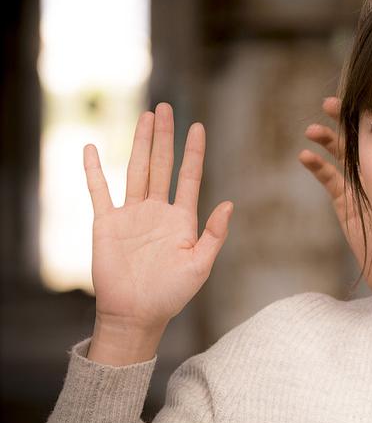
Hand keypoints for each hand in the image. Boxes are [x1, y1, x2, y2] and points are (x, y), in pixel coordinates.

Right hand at [85, 103, 231, 363]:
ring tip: (145, 117)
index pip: (189, 176)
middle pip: (161, 165)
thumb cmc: (172, 294)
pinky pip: (99, 191)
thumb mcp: (201, 264)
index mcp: (182, 219)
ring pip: (135, 170)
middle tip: (166, 108)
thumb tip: (229, 204)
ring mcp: (131, 215)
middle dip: (164, 137)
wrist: (137, 314)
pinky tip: (91, 147)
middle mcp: (157, 211)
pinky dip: (94, 170)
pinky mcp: (107, 223)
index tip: (198, 126)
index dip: (194, 152)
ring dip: (139, 143)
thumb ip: (214, 234)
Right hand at [299, 96, 371, 289]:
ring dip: (327, 139)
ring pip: (342, 154)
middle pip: (363, 135)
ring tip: (313, 128)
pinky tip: (306, 155)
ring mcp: (365, 187)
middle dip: (346, 118)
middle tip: (330, 101)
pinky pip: (330, 181)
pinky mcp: (348, 205)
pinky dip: (317, 167)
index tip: (369, 92)